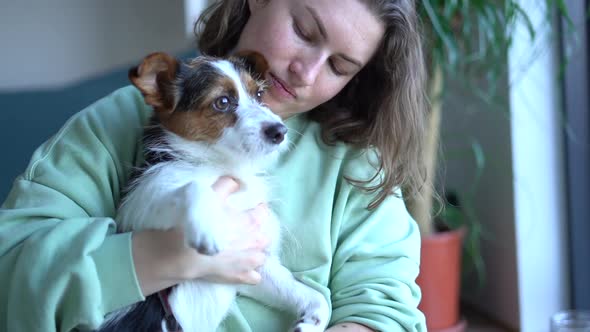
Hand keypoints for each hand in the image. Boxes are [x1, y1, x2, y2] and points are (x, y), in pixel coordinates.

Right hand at [131, 177, 270, 295]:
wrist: (180, 253)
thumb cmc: (196, 224)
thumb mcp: (208, 196)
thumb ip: (225, 185)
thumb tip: (236, 181)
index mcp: (250, 222)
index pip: (262, 213)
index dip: (259, 208)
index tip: (255, 207)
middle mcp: (254, 242)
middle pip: (263, 236)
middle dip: (257, 233)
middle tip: (244, 229)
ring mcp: (248, 262)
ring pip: (261, 256)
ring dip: (255, 252)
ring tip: (244, 249)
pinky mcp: (239, 277)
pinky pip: (254, 277)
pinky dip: (252, 273)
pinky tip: (244, 269)